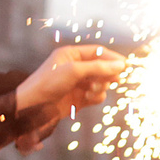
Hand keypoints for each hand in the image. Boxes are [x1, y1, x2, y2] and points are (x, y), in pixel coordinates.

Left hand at [9, 45, 124, 150]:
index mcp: (71, 55)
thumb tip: (121, 65)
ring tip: (92, 90)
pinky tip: (88, 98)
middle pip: (102, 67)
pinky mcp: (79, 99)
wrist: (33, 107)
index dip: (112, 58)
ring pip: (101, 82)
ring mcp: (78, 84)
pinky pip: (97, 95)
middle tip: (116, 79)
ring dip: (101, 86)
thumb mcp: (74, 71)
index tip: (126, 65)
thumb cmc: (48, 83)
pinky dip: (96, 97)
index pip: (97, 52)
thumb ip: (99, 67)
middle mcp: (75, 67)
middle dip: (108, 73)